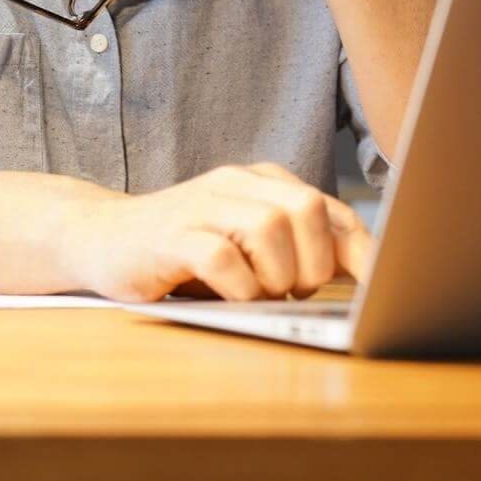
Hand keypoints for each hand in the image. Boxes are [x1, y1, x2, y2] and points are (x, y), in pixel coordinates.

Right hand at [71, 162, 373, 301]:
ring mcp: (202, 206)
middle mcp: (235, 184)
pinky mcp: (171, 236)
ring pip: (269, 228)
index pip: (329, 208)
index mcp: (262, 182)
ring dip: (276, 276)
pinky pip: (222, 257)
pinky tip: (232, 298)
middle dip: (314, 262)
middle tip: (295, 291)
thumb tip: (361, 278)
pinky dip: (238, 287)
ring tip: (261, 295)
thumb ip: (294, 249)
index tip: (379, 284)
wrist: (101, 237)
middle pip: (305, 209)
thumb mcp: (246, 245)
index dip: (360, 249)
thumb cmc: (184, 251)